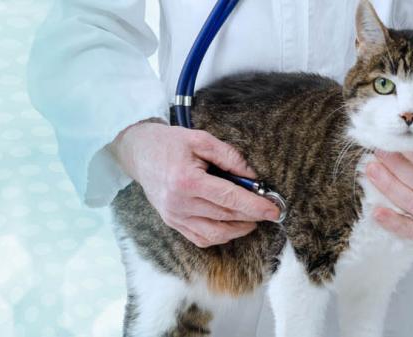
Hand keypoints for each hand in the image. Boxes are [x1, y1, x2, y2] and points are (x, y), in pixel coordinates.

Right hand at [110, 120, 279, 246]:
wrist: (138, 152)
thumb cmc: (170, 143)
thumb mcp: (201, 139)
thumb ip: (230, 157)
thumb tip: (254, 177)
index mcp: (187, 181)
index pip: (229, 199)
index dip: (255, 206)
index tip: (274, 209)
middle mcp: (180, 204)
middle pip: (225, 217)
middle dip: (252, 216)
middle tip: (269, 211)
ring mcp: (174, 217)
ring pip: (215, 234)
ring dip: (239, 229)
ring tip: (252, 218)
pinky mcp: (172, 223)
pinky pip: (201, 239)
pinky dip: (220, 236)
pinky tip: (231, 225)